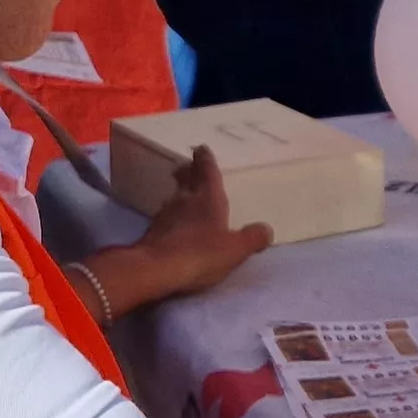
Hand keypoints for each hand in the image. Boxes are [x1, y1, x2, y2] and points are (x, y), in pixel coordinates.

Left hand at [85, 148, 272, 313]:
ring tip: (184, 196)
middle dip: (188, 172)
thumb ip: (252, 238)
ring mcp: (165, 215)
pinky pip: (165, 218)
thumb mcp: (235, 249)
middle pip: (186, 180)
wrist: (155, 269)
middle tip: (187, 167)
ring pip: (174, 198)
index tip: (201, 148)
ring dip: (180, 195)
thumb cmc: (200, 253)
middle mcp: (184, 200)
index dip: (205, 159)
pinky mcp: (152, 233)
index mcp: (208, 197)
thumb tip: (266, 230)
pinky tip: (174, 226)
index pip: (207, 170)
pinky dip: (172, 217)